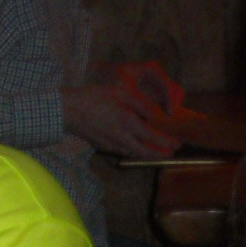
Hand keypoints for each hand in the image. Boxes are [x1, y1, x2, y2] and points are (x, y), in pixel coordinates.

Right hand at [60, 84, 180, 158]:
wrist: (68, 110)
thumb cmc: (94, 97)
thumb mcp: (120, 93)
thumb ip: (140, 104)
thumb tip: (154, 113)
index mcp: (127, 123)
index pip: (153, 137)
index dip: (167, 142)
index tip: (177, 143)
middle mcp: (121, 137)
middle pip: (145, 152)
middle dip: (160, 154)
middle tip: (171, 153)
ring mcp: (110, 144)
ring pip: (133, 153)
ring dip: (146, 153)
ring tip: (156, 150)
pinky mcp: (101, 145)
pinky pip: (121, 150)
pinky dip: (132, 149)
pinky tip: (133, 145)